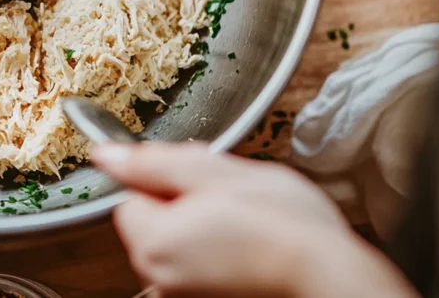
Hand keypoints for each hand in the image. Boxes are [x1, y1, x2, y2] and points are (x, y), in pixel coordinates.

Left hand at [94, 143, 418, 297]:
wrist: (333, 277)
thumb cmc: (285, 225)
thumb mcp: (214, 172)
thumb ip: (153, 162)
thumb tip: (105, 154)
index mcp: (151, 242)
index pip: (128, 198)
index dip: (164, 182)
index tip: (200, 182)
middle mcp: (158, 278)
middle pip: (151, 222)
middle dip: (183, 203)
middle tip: (229, 200)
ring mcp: (183, 294)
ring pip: (178, 242)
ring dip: (204, 227)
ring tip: (246, 223)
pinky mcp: (207, 297)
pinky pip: (199, 263)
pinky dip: (219, 252)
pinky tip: (250, 245)